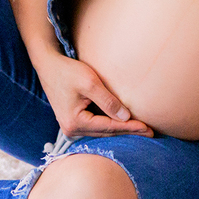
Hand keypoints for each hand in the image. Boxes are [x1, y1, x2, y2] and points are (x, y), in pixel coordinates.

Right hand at [34, 53, 153, 138]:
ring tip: (140, 131)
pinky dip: (110, 125)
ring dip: (120, 130)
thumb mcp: (90, 83)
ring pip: (101, 131)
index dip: (129, 128)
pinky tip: (123, 124)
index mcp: (75, 123)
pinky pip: (95, 126)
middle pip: (106, 133)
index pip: (108, 127)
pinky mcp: (73, 121)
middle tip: (150, 133)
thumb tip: (125, 117)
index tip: (148, 128)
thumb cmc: (67, 71)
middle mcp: (71, 130)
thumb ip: (108, 101)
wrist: (48, 65)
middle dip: (128, 132)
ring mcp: (71, 127)